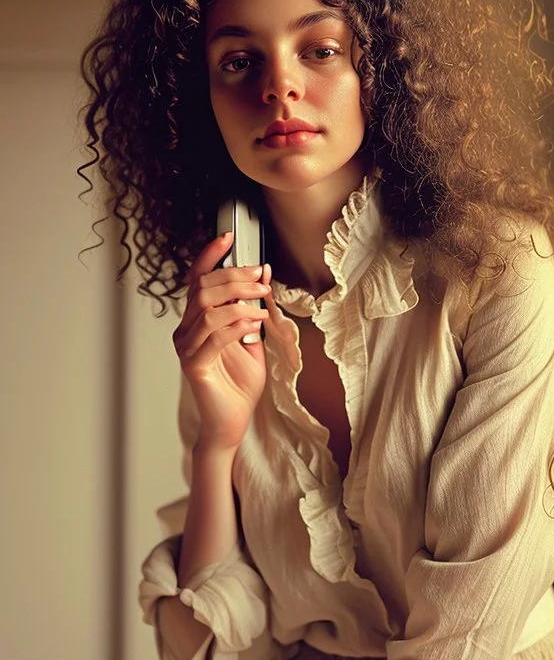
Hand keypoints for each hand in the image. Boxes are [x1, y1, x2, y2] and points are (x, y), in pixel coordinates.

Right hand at [172, 233, 271, 452]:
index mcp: (196, 321)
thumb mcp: (251, 339)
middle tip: (259, 277)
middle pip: (203, 289)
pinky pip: (215, 335)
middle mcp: (186, 331)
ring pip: (208, 309)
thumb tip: (261, 276)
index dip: (210, 256)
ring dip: (239, 300)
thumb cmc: (238, 384)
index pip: (196, 280)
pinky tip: (255, 324)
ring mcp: (187, 348)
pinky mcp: (194, 365)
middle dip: (234, 277)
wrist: (231, 422)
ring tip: (261, 304)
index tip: (229, 237)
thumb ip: (252, 310)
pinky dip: (238, 324)